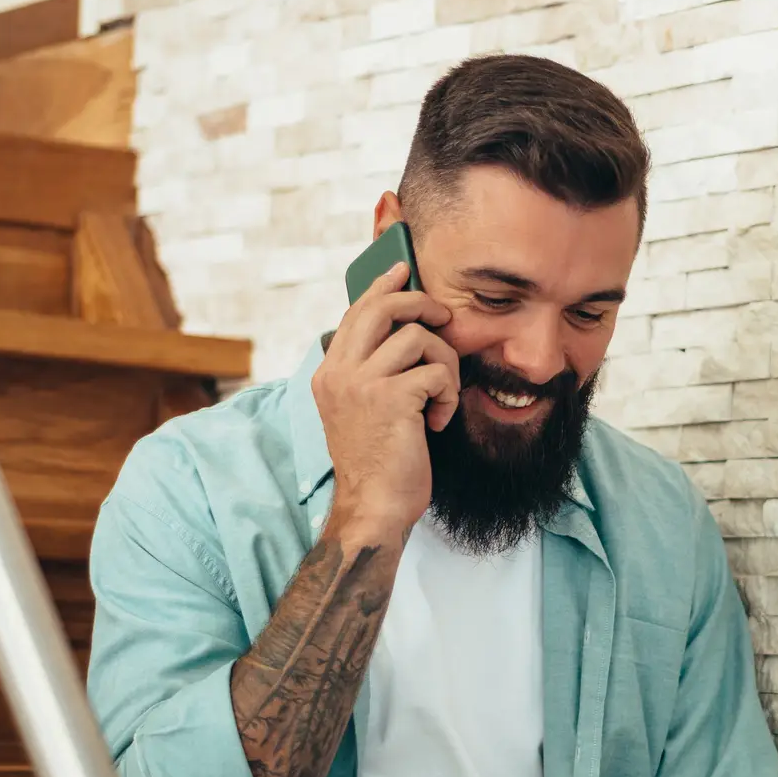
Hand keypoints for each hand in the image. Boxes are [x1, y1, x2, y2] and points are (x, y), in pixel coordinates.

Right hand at [312, 261, 457, 543]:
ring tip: (440, 398)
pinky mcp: (391, 398)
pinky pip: (436, 372)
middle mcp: (339, 372)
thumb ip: (370, 373)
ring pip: (419, 339)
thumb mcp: (362, 411)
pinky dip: (448, 396)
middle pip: (384, 308)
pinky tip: (438, 422)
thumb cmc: (377, 464)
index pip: (356, 313)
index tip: (403, 269)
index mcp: (329, 373)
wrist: (373, 507)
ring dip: (445, 365)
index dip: (383, 287)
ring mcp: (362, 384)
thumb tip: (404, 333)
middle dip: (422, 305)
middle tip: (445, 319)